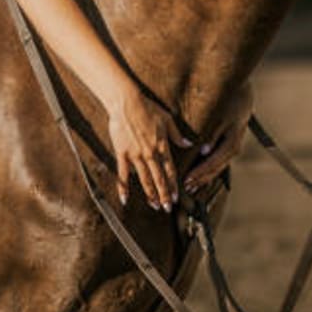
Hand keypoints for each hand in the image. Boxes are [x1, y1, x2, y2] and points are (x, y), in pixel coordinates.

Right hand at [107, 89, 191, 211]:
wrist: (127, 102)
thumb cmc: (147, 107)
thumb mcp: (167, 119)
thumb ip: (177, 135)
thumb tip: (189, 143)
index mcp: (162, 145)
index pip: (170, 170)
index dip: (173, 185)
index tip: (176, 197)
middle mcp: (151, 153)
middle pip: (159, 178)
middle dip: (164, 195)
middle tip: (168, 208)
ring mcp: (136, 154)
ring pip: (144, 179)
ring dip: (150, 194)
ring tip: (154, 206)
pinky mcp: (122, 153)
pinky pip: (123, 173)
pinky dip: (123, 187)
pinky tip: (125, 199)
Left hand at [184, 83, 253, 194]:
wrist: (242, 90)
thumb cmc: (230, 101)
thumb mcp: (222, 116)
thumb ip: (213, 133)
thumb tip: (204, 150)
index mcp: (232, 142)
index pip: (213, 163)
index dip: (200, 172)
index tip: (187, 179)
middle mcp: (233, 147)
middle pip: (216, 168)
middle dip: (201, 178)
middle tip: (186, 187)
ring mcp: (233, 146)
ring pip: (219, 166)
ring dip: (205, 176)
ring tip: (192, 185)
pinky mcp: (230, 142)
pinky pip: (220, 160)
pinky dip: (210, 168)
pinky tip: (201, 172)